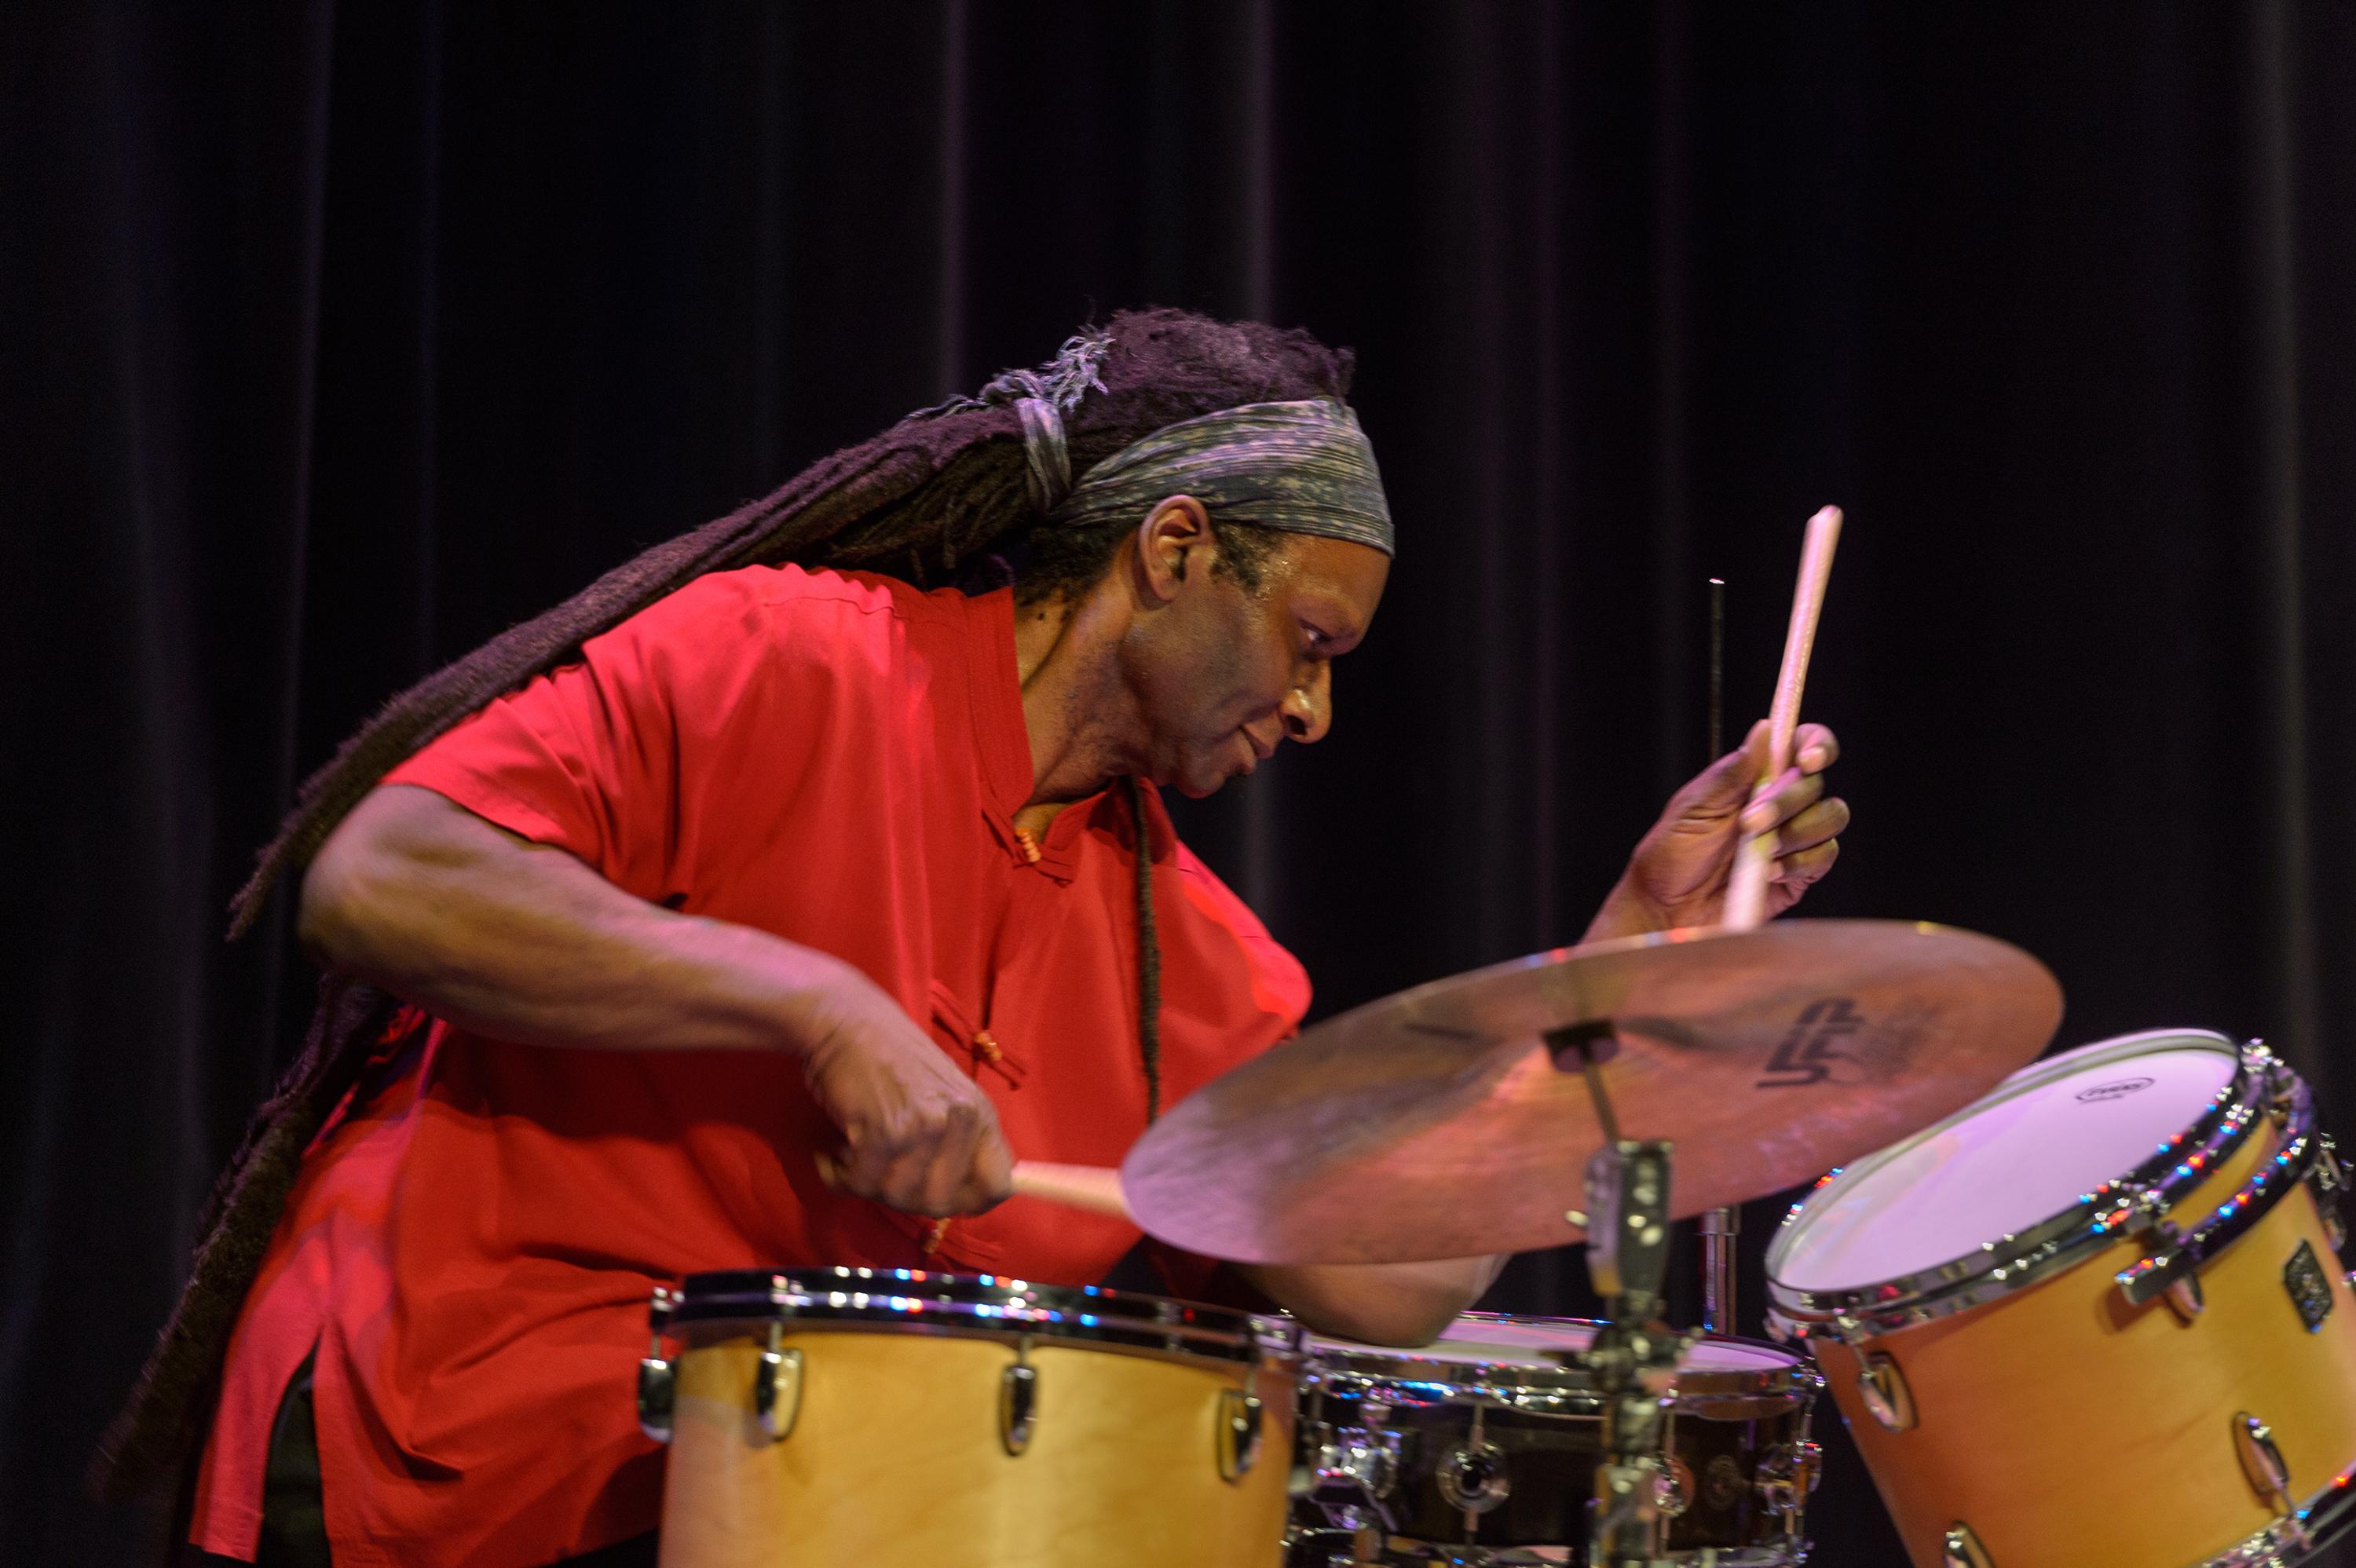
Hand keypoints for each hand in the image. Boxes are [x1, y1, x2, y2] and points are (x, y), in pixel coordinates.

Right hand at [792, 967, 1013, 1217]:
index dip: (971, 1201)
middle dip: (904, 1197)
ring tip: (854, 1154)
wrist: (846, 1019)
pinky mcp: (880, 1131)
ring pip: (896, 1197)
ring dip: (866, 1183)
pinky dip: (837, 1175)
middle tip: (881, 1173)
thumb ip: (961, 1141)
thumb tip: (972, 1199)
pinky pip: (858, 1183)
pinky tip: (832, 1153)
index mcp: (979, 1112)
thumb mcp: (944, 1093)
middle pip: (940, 1203)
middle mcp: (957, 1121)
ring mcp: (920, 1127)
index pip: (998, 1185)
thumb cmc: (891, 1059)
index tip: (938, 1195)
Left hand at [1583, 720, 1847, 940]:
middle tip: (1750, 821)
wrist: (1668, 907)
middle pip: (1816, 784)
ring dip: (1795, 831)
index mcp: (1756, 778)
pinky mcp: (1800, 873)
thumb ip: (1731, 772)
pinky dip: (1798, 862)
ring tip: (1757, 849)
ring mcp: (1793, 837)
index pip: (1802, 747)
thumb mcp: (1694, 807)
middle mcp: (1781, 804)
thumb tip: (1766, 729)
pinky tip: (1767, 872)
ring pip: (1830, 817)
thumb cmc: (1672, 853)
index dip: (1815, 745)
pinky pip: (1823, 856)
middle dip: (1787, 800)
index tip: (1805, 760)